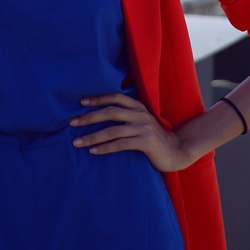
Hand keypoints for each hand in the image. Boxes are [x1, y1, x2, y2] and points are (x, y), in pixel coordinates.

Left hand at [69, 93, 194, 172]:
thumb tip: (101, 115)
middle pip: (110, 112)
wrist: (176, 151)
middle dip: (89, 117)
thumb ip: (127, 116)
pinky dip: (105, 148)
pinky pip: (121, 144)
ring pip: (112, 130)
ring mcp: (143, 128)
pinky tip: (93, 151)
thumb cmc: (153, 137)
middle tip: (72, 122)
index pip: (115, 97)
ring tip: (77, 142)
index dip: (98, 98)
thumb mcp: (141, 121)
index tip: (81, 102)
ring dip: (92, 136)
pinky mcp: (145, 143)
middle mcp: (140, 114)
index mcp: (138, 106)